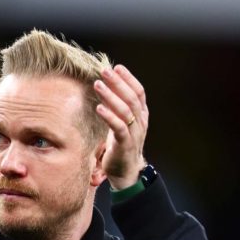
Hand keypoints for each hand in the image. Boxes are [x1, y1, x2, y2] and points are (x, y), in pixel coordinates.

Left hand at [93, 65, 148, 189]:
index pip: (139, 92)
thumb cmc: (120, 145)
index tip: (116, 67)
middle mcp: (140, 122)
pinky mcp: (125, 144)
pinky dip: (109, 116)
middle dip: (118, 82)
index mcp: (141, 115)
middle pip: (132, 97)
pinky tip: (99, 107)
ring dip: (111, 96)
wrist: (126, 172)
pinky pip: (119, 127)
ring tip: (98, 85)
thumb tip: (105, 88)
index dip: (128, 78)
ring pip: (125, 110)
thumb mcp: (121, 123)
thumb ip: (117, 108)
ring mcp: (135, 133)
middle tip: (104, 71)